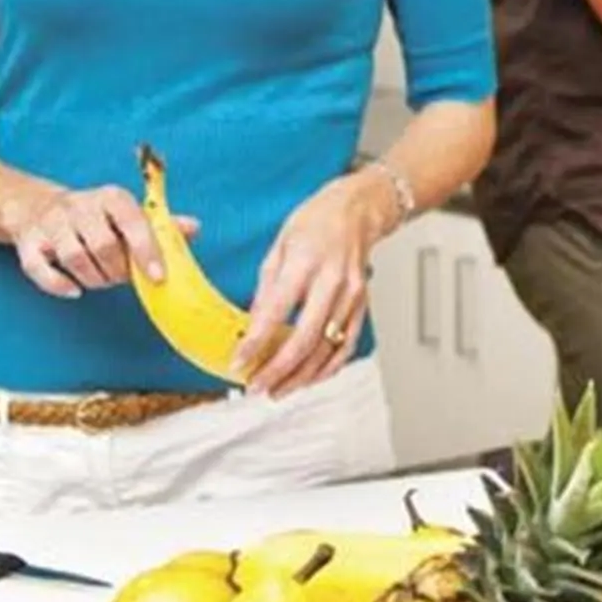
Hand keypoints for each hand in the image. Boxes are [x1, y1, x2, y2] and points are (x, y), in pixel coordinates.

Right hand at [3, 183, 182, 299]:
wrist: (35, 205)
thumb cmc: (95, 216)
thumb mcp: (127, 213)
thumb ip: (161, 225)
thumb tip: (194, 228)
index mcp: (111, 197)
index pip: (133, 222)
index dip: (147, 251)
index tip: (158, 276)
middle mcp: (79, 206)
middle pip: (103, 245)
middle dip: (118, 270)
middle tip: (122, 276)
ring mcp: (51, 223)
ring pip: (75, 258)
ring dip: (94, 279)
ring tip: (102, 279)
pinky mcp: (28, 242)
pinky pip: (39, 269)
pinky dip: (58, 285)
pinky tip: (75, 290)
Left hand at [232, 172, 389, 396]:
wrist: (358, 210)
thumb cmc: (316, 223)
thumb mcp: (279, 248)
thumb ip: (266, 290)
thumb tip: (251, 327)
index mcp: (307, 262)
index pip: (277, 310)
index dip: (256, 341)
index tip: (238, 362)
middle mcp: (333, 281)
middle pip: (306, 338)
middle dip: (278, 369)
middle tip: (256, 387)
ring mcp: (353, 296)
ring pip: (327, 348)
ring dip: (301, 376)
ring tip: (278, 391)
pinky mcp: (363, 306)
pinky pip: (347, 345)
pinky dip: (328, 368)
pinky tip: (309, 379)